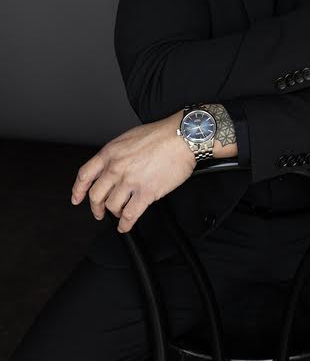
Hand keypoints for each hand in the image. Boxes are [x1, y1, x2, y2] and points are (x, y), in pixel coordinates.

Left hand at [70, 110, 195, 232]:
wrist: (181, 137)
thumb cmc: (161, 135)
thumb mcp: (129, 138)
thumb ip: (117, 154)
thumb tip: (113, 167)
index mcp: (110, 153)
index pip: (85, 175)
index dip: (78, 190)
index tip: (77, 198)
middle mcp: (116, 168)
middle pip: (96, 195)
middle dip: (96, 208)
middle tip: (99, 212)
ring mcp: (129, 181)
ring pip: (112, 206)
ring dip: (114, 214)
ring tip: (119, 214)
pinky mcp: (145, 193)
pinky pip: (129, 215)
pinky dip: (125, 224)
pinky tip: (126, 225)